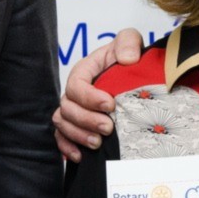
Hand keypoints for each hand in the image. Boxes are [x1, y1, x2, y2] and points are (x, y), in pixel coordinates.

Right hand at [52, 27, 143, 160]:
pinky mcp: (77, 125)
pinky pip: (61, 137)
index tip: (110, 104)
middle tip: (108, 128)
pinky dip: (67, 147)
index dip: (89, 97)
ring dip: (78, 135)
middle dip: (86, 120)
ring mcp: (74, 108)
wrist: (137, 77)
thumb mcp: (130, 41)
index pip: (76, 84)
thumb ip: (128, 42)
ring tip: (98, 143)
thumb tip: (127, 59)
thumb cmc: (129, 57)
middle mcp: (75, 90)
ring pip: (62, 123)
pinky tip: (80, 156)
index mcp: (85, 70)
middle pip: (67, 107)